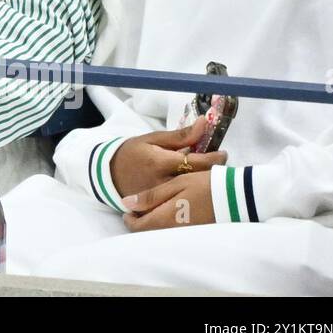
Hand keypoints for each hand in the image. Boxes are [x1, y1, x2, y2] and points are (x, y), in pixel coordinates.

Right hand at [109, 116, 227, 198]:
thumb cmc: (133, 153)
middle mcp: (161, 182)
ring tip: (209, 177)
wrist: (110, 173)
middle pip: (197, 180)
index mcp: (160, 162)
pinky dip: (193, 196)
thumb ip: (181, 135)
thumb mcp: (153, 139)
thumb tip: (205, 123)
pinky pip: (182, 203)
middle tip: (219, 165)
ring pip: (192, 194)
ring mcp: (160, 199)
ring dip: (204, 184)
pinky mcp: (158, 209)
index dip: (213, 158)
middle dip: (212, 172)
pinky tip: (197, 190)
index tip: (222, 154)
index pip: (194, 162)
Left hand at [122, 170, 215, 231]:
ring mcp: (186, 235)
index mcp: (166, 219)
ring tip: (155, 207)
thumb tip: (127, 204)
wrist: (237, 196)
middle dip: (140, 221)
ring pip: (160, 233)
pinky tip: (171, 212)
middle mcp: (174, 232)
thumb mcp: (175, 184)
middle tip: (141, 207)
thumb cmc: (204, 185)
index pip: (138, 227)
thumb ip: (151, 196)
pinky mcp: (196, 234)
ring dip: (153, 223)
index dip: (129, 218)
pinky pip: (174, 233)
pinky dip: (167, 225)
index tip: (129, 208)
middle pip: (148, 232)